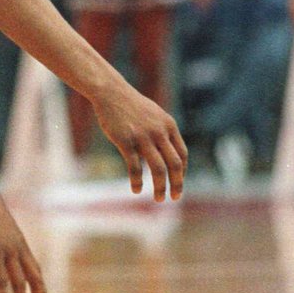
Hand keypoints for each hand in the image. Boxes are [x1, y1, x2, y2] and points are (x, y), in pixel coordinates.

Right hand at [93, 77, 186, 200]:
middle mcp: (159, 132)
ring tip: (159, 199)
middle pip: (174, 164)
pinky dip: (137, 181)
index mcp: (169, 126)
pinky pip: (134, 167)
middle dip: (177, 184)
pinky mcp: (125, 141)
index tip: (178, 183)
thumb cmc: (131, 105)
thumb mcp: (154, 115)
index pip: (182, 155)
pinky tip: (137, 190)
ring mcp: (143, 137)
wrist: (111, 92)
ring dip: (160, 187)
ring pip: (158, 168)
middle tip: (174, 198)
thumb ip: (163, 132)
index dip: (182, 172)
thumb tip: (167, 152)